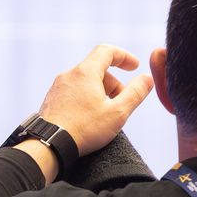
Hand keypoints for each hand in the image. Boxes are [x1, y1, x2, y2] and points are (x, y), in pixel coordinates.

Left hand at [37, 45, 153, 156]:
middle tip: (123, 102)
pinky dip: (87, 98)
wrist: (49, 145)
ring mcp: (58, 87)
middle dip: (115, 83)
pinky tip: (90, 118)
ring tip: (107, 113)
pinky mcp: (52, 100)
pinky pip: (74, 91)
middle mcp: (69, 75)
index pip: (106, 51)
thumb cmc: (85, 129)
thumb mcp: (118, 112)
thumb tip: (147, 78)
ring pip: (85, 81)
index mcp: (85, 73)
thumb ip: (136, 93)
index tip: (135, 67)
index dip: (124, 56)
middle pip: (97, 69)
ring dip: (101, 92)